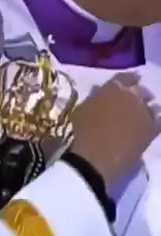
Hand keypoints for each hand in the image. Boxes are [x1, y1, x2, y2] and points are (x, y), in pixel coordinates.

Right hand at [69, 72, 160, 187]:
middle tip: (132, 102)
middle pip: (140, 90)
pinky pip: (158, 121)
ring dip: (147, 109)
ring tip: (141, 116)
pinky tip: (151, 125)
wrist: (96, 158)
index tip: (125, 85)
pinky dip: (155, 121)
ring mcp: (144, 112)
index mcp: (113, 87)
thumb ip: (94, 98)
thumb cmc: (82, 133)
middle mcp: (132, 95)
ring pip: (151, 106)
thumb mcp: (82, 110)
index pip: (124, 77)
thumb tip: (99, 90)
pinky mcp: (151, 129)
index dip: (126, 80)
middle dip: (138, 94)